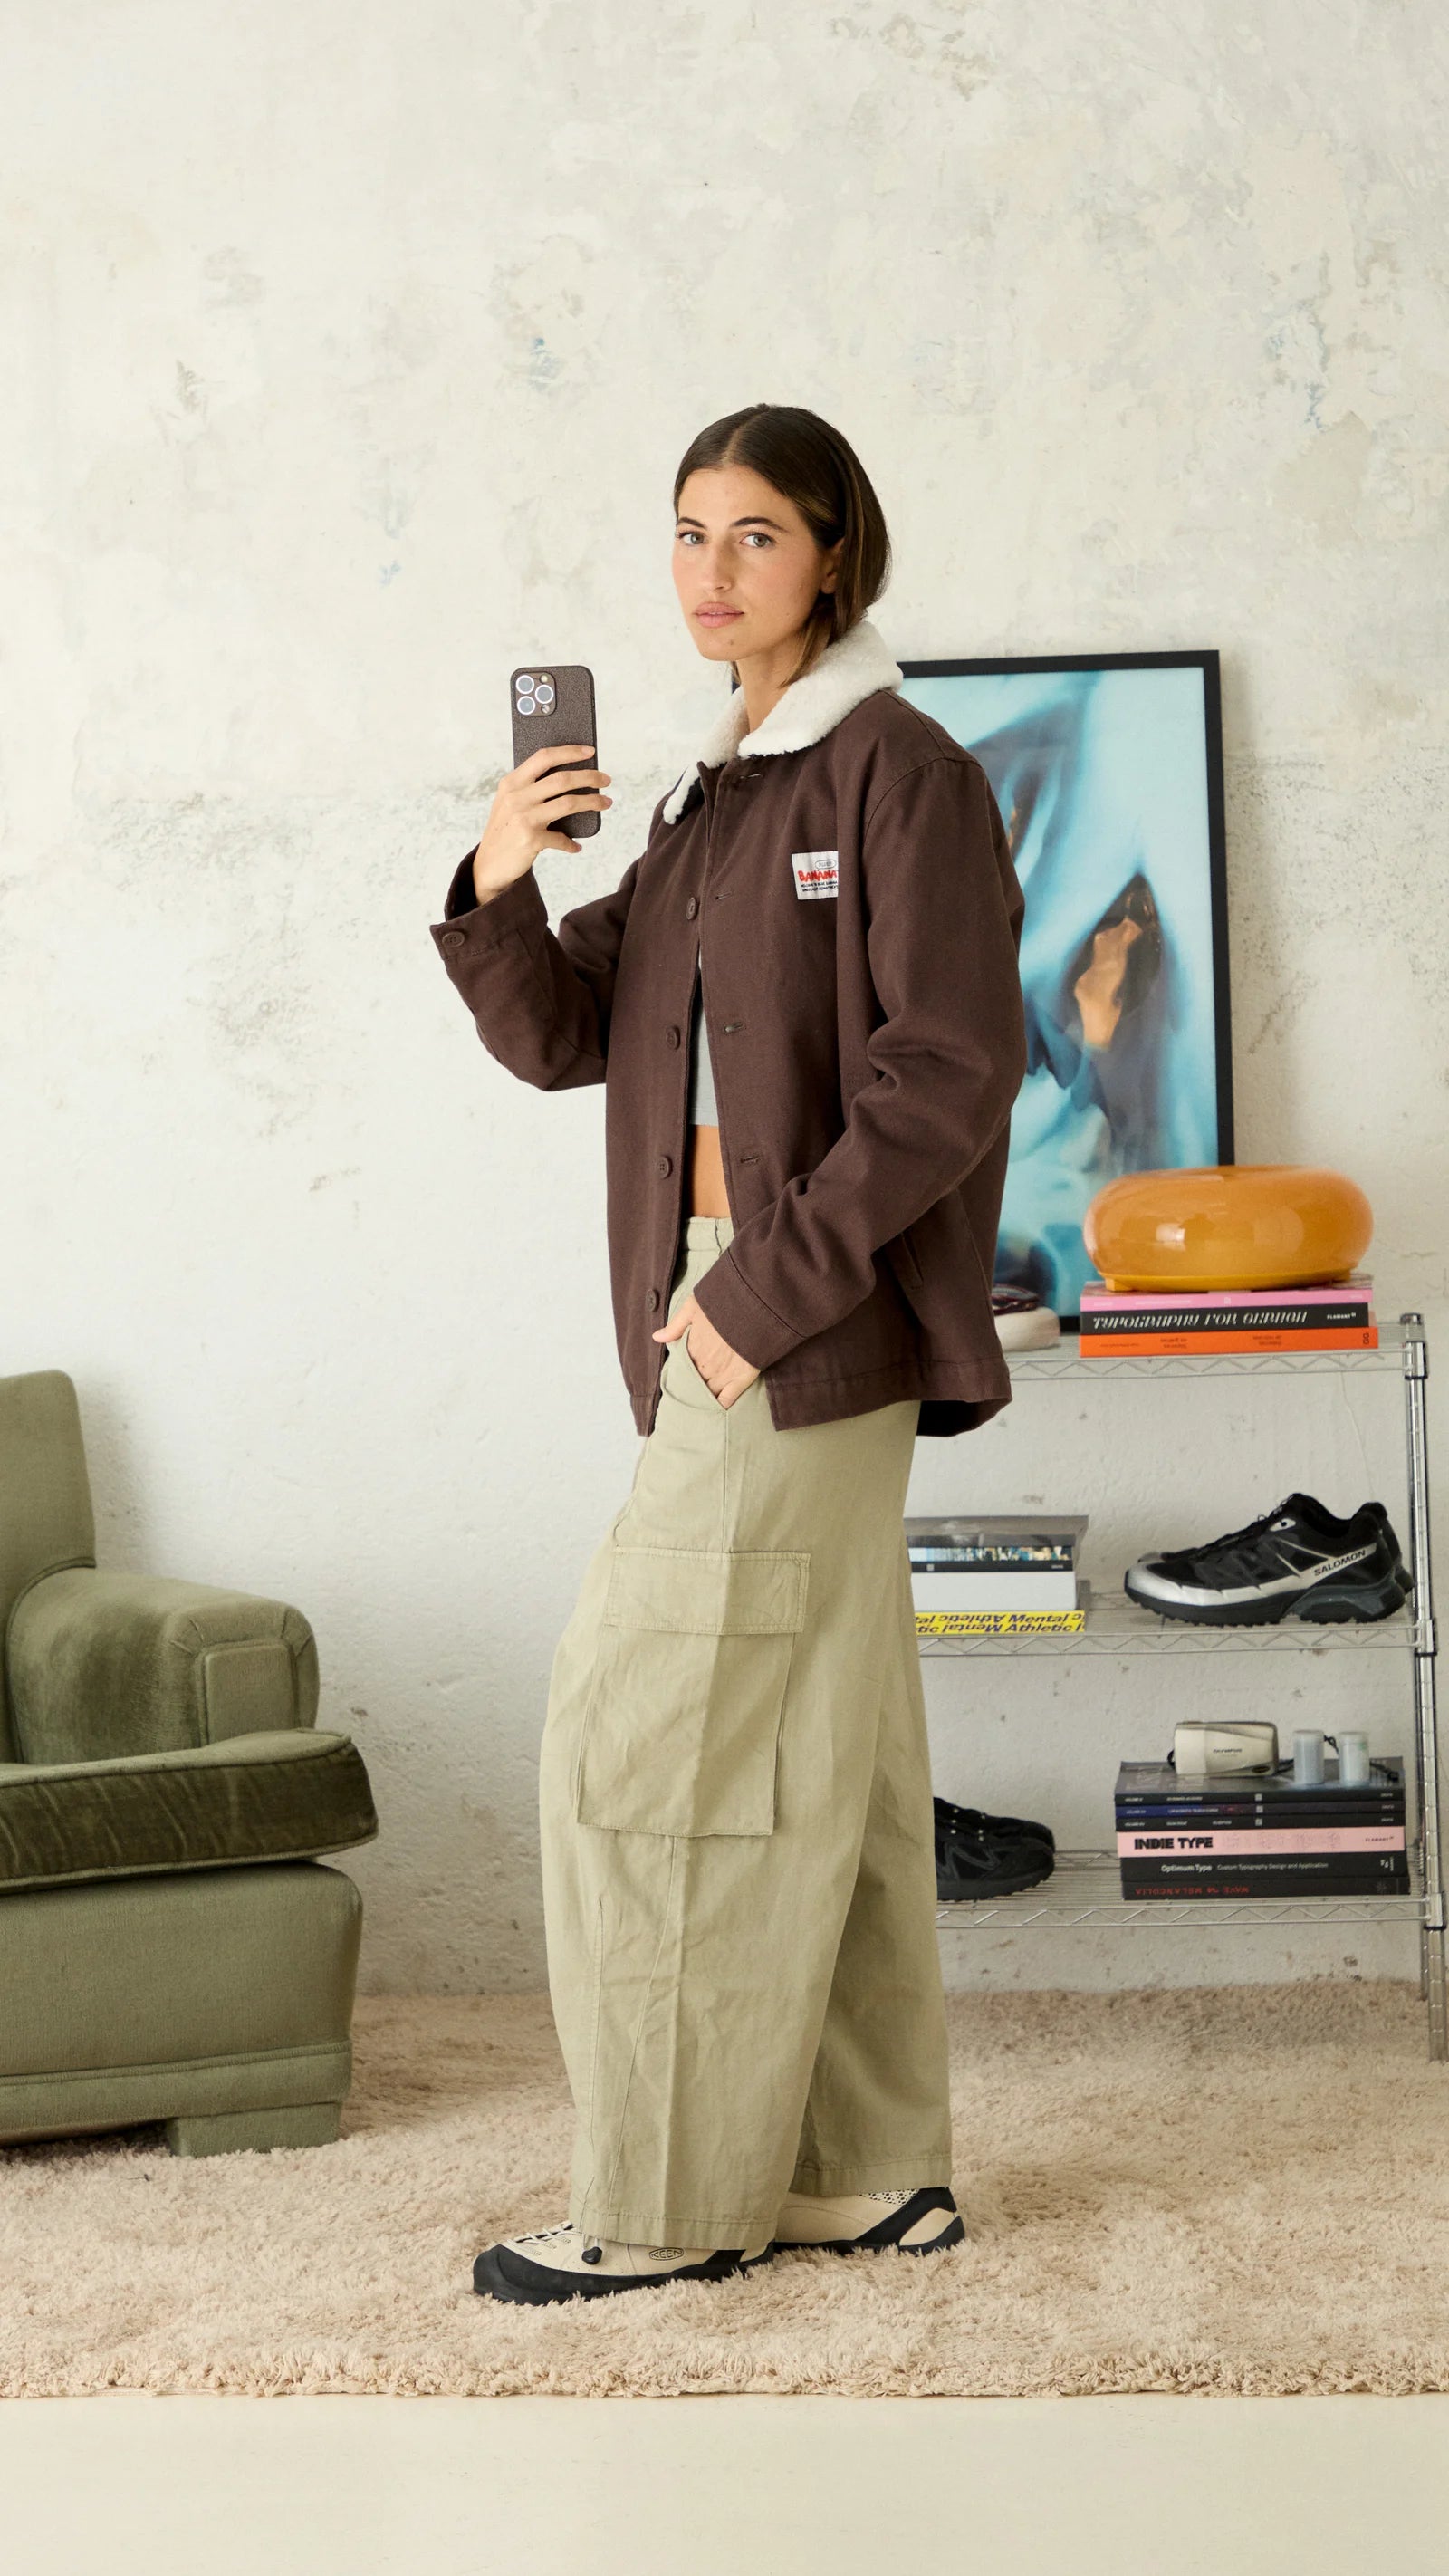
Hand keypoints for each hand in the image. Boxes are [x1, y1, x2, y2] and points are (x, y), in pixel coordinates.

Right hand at [471, 743, 612, 903]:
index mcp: (511, 783)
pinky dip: (571, 843)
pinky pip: (561, 838)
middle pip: (562, 779)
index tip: (590, 751)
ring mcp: (524, 818)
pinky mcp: (531, 839)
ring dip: (593, 802)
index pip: (544, 757)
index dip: (570, 751)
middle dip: (589, 777)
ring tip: (606, 802)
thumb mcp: (509, 803)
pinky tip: (576, 846)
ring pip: (569, 802)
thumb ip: (529, 789)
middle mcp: (517, 797)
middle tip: (606, 779)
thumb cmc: (504, 831)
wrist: (487, 866)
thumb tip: (570, 778)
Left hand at [652, 1297, 760, 1408]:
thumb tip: (656, 1337)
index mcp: (692, 1348)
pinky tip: (717, 1410)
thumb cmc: (723, 1301)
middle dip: (691, 1387)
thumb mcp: (694, 1306)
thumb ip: (676, 1325)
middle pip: (693, 1383)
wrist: (754, 1305)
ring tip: (700, 1404)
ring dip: (703, 1398)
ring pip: (708, 1393)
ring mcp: (723, 1373)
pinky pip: (728, 1398)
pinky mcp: (741, 1377)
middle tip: (689, 1392)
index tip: (681, 1376)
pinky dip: (721, 1405)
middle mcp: (704, 1364)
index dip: (681, 1372)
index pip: (681, 1368)